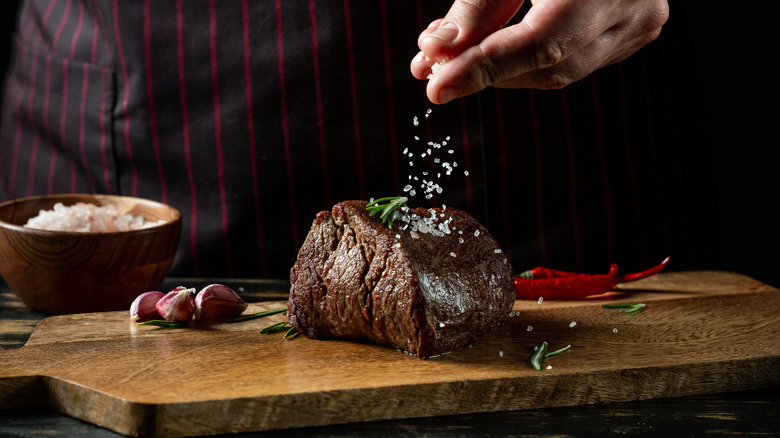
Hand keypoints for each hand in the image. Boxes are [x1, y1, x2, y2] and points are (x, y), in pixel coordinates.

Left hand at [410, 0, 668, 103]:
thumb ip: (480, 1)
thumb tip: (441, 51)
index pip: (540, 44)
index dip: (484, 68)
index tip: (438, 86)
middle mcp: (635, 6)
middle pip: (548, 66)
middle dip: (486, 73)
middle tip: (435, 68)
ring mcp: (640, 21)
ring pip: (561, 71)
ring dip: (503, 71)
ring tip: (456, 57)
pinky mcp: (634, 28)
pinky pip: (575, 59)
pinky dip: (529, 59)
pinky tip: (495, 46)